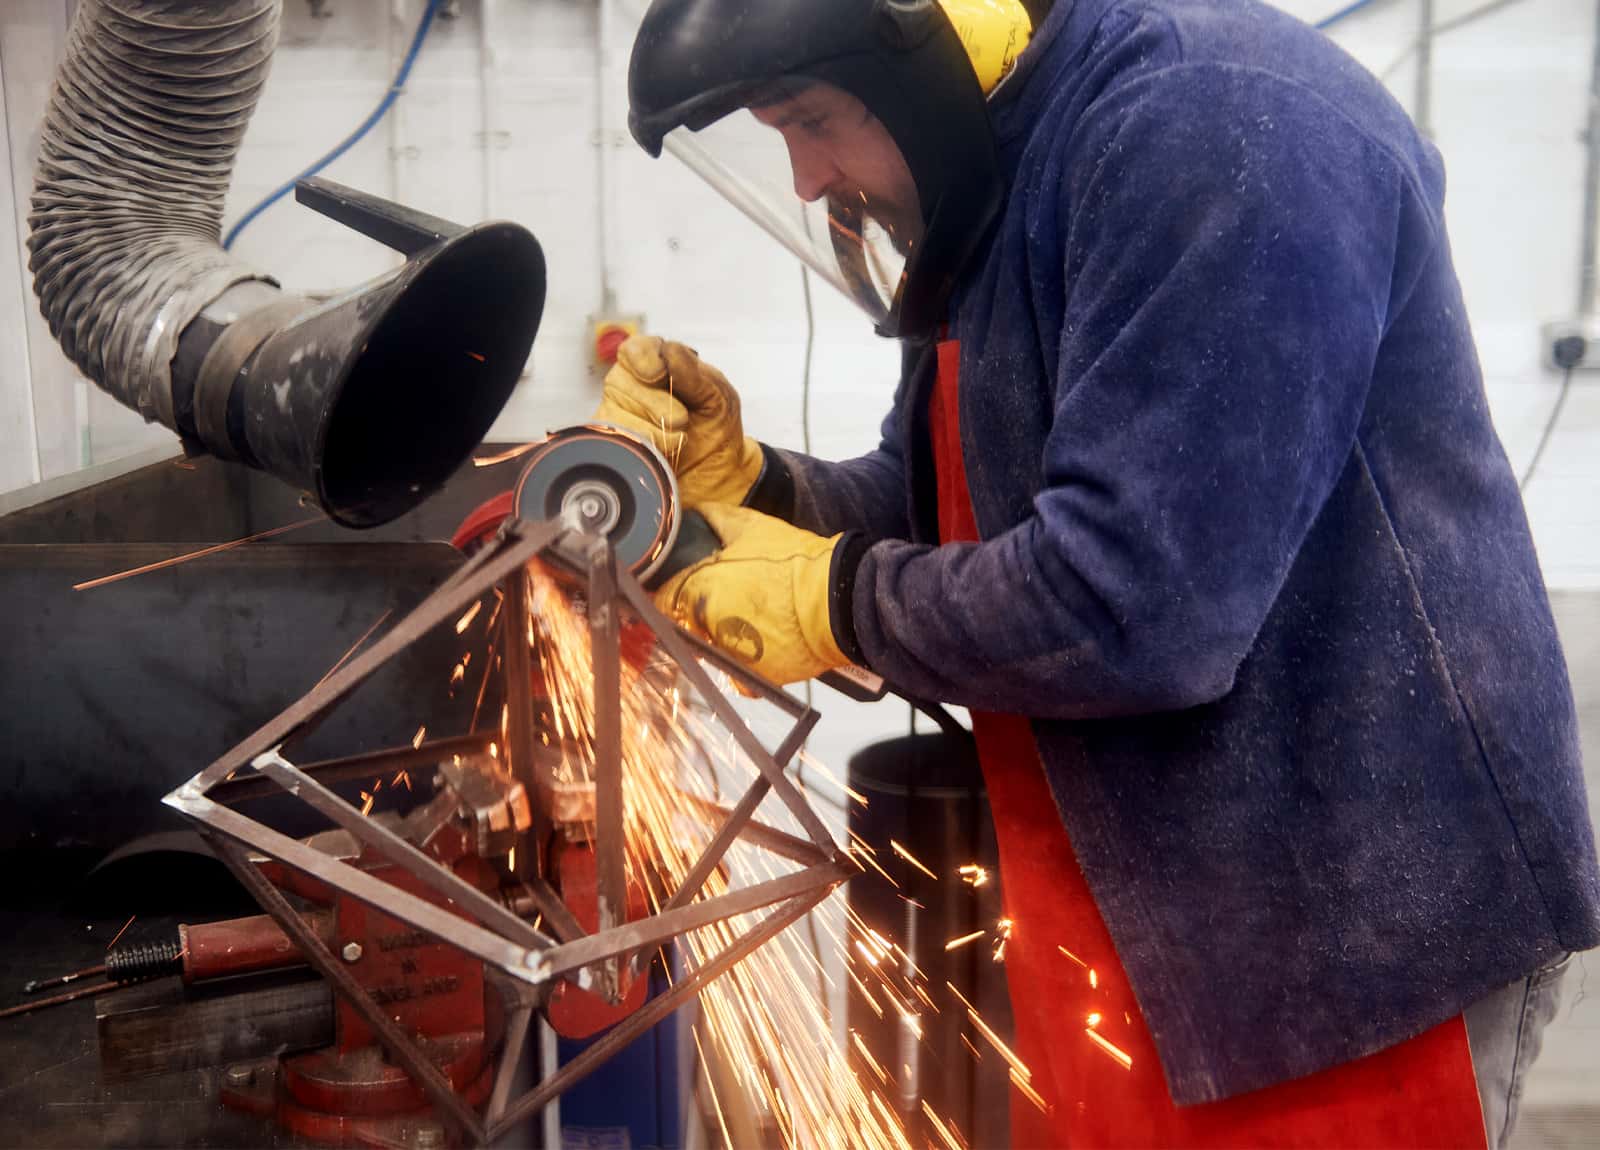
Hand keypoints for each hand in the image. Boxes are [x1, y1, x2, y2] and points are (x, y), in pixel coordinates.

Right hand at [592, 335, 764, 506]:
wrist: (717, 473)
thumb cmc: (715, 428)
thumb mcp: (717, 396)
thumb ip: (693, 373)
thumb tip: (668, 351)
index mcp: (658, 363)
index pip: (634, 349)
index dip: (642, 358)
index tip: (658, 374)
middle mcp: (632, 384)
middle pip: (621, 381)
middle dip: (656, 404)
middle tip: (682, 420)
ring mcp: (618, 413)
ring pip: (615, 413)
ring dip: (653, 431)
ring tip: (678, 440)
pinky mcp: (613, 442)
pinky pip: (613, 440)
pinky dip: (643, 447)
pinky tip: (662, 452)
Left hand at [654, 503, 848, 685]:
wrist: (838, 601)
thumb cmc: (797, 565)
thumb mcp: (755, 527)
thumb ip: (718, 518)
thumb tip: (700, 510)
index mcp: (702, 591)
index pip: (662, 599)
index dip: (666, 593)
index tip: (674, 590)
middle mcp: (709, 627)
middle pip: (686, 625)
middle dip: (697, 614)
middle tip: (724, 600)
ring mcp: (731, 655)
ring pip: (712, 649)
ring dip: (721, 637)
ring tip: (748, 620)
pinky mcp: (754, 676)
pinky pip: (738, 674)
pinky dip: (745, 663)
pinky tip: (759, 645)